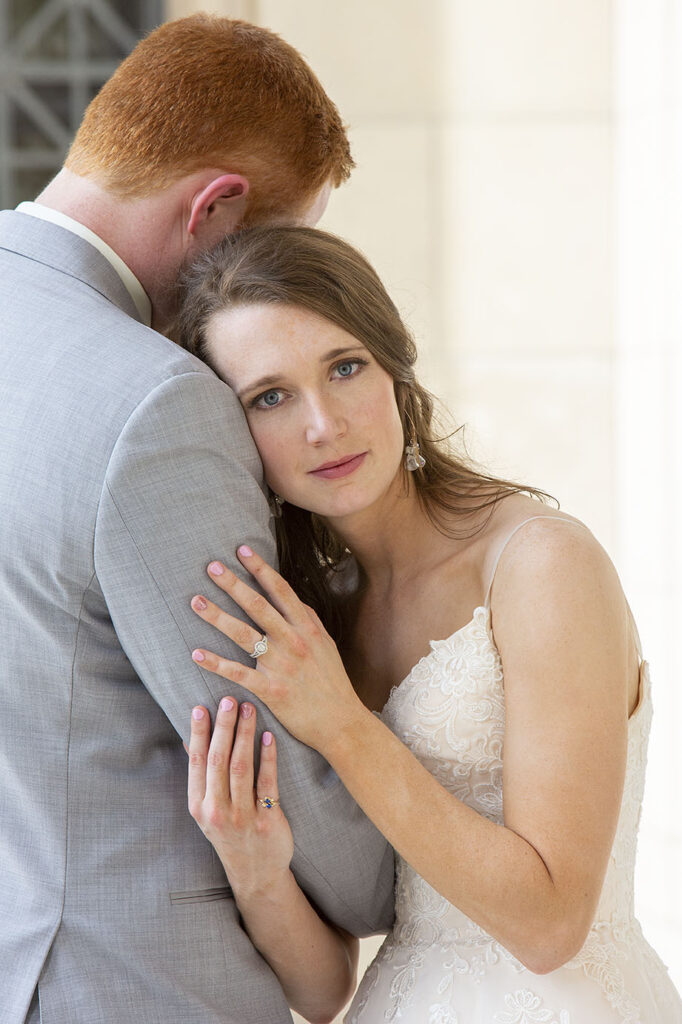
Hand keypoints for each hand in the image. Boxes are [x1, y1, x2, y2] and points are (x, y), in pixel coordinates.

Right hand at [187, 697, 293, 897]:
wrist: (256, 874)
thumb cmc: (231, 835)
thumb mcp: (207, 811)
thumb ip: (201, 778)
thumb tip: (189, 740)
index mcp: (199, 807)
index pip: (196, 763)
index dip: (198, 734)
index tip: (200, 707)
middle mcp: (216, 811)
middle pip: (218, 761)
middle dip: (223, 727)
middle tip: (228, 700)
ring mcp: (241, 817)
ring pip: (241, 767)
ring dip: (244, 735)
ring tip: (248, 709)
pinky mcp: (266, 820)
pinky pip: (267, 783)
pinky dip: (267, 757)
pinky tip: (268, 737)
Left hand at [189, 545, 364, 752]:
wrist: (341, 722)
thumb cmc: (333, 683)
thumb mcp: (327, 644)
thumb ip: (309, 621)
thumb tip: (293, 600)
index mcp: (307, 627)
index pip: (281, 590)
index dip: (260, 568)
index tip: (241, 550)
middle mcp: (293, 641)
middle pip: (258, 606)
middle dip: (233, 584)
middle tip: (211, 566)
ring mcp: (281, 665)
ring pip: (243, 634)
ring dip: (217, 616)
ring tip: (196, 601)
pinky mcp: (270, 690)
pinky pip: (237, 672)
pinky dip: (215, 663)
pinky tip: (196, 654)